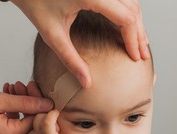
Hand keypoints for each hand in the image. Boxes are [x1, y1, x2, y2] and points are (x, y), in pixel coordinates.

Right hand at [0, 85, 52, 133]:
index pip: (36, 121)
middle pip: (29, 122)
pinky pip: (11, 126)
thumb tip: (48, 104)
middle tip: (20, 84)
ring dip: (19, 104)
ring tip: (11, 87)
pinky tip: (6, 96)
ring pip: (20, 122)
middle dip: (28, 101)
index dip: (37, 102)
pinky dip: (11, 111)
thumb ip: (26, 102)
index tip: (32, 86)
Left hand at [10, 0, 148, 87]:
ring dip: (136, 22)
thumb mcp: (53, 35)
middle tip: (142, 54)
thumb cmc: (34, 3)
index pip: (125, 18)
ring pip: (130, 1)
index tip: (136, 58)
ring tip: (138, 44)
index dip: (133, 40)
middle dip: (139, 33)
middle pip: (132, 9)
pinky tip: (127, 28)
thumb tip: (86, 82)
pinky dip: (127, 13)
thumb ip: (71, 60)